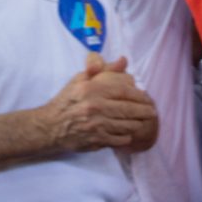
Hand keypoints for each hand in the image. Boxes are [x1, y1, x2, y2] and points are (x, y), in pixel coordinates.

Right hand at [42, 53, 156, 152]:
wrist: (49, 127)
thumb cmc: (67, 100)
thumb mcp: (81, 79)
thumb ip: (104, 69)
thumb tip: (123, 60)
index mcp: (92, 89)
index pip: (123, 91)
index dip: (138, 95)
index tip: (146, 97)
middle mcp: (95, 107)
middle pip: (127, 109)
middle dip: (143, 111)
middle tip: (152, 111)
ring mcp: (96, 126)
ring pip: (125, 125)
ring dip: (137, 123)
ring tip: (143, 121)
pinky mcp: (95, 141)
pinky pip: (118, 139)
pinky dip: (126, 136)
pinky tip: (128, 133)